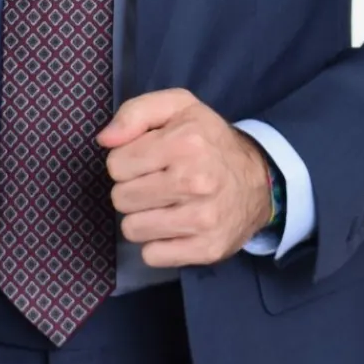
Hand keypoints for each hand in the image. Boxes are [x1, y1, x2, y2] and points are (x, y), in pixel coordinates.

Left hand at [96, 88, 273, 268]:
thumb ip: (135, 113)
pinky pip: (152, 256)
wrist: (259, 180)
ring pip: (132, 229)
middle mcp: (195, 181)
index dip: (128, 162)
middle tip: (158, 183)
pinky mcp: (207, 249)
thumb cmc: (209, 141)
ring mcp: (203, 219)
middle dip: (133, 190)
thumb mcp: (178, 107)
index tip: (150, 161)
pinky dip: (158, 244)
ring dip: (143, 218)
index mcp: (186, 142)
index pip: (116, 165)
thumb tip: (105, 140)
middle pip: (121, 199)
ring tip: (166, 204)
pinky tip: (175, 227)